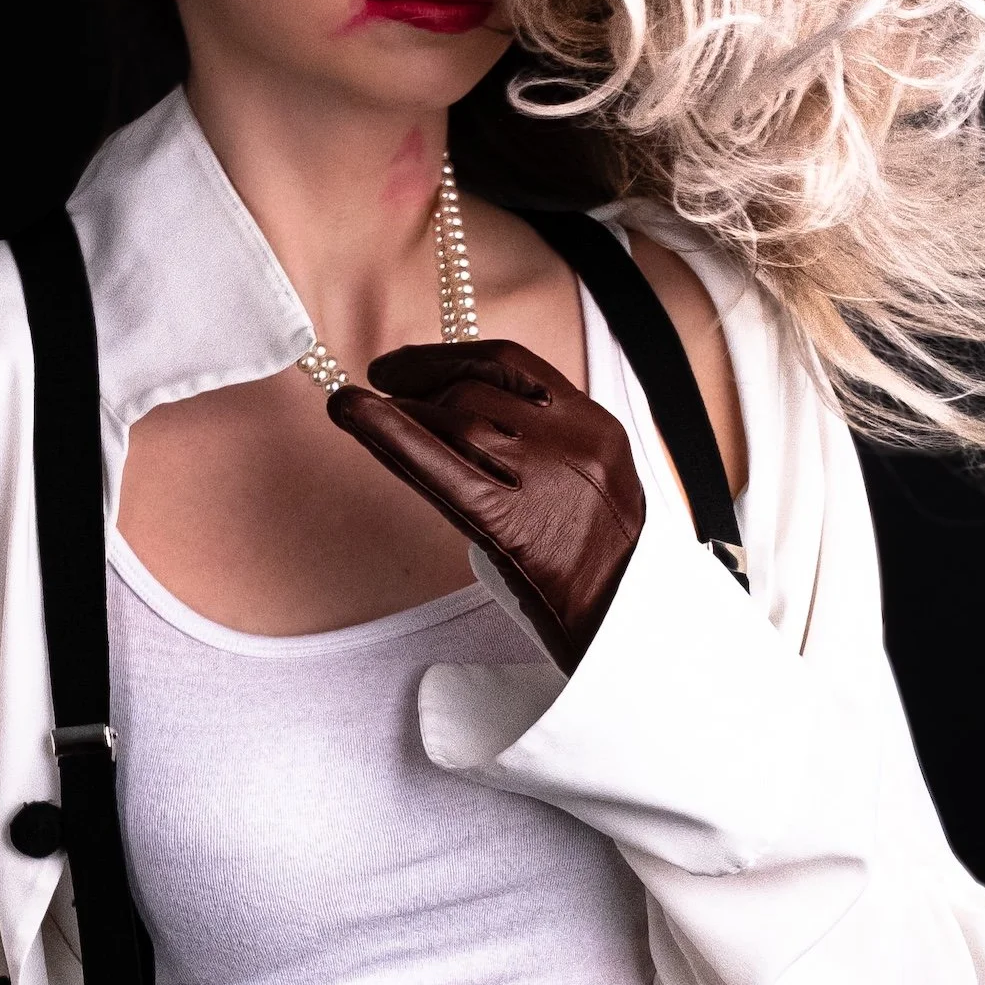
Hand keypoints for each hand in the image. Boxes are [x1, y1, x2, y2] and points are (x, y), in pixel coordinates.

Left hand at [327, 340, 644, 674]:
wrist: (632, 628)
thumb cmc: (607, 566)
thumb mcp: (592, 483)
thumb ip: (543, 444)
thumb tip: (463, 416)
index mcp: (594, 424)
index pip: (511, 364)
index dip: (449, 356)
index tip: (409, 363)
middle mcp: (571, 441)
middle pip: (474, 391)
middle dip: (418, 382)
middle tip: (380, 386)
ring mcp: (544, 481)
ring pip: (454, 420)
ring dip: (399, 409)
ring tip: (364, 409)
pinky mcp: (513, 525)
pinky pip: (440, 467)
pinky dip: (389, 433)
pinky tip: (352, 413)